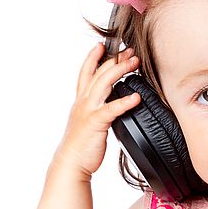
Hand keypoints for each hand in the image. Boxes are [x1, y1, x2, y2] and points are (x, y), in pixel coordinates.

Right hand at [54, 43, 140, 178]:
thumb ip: (98, 110)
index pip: (86, 73)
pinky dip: (124, 102)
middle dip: (115, 60)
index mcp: (81, 101)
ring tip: (135, 63)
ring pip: (104, 84)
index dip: (94, 58)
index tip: (104, 45)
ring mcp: (88, 111)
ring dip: (120, 71)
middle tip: (130, 51)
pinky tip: (136, 97)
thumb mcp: (89, 122)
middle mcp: (83, 102)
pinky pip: (111, 109)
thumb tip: (111, 104)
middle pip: (98, 73)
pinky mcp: (95, 123)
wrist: (71, 163)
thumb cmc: (82, 145)